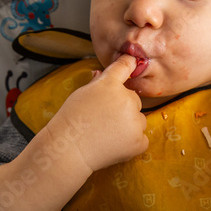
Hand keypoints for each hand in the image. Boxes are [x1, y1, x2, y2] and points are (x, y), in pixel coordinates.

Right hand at [47, 54, 148, 173]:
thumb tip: (100, 73)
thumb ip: (96, 83)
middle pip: (134, 99)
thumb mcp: (81, 94)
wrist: (68, 149)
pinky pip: (142, 138)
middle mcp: (127, 99)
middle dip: (124, 107)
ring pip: (139, 120)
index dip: (129, 63)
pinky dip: (132, 142)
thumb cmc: (70, 121)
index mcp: (110, 84)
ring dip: (129, 125)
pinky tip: (115, 143)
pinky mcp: (139, 141)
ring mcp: (135, 121)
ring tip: (107, 133)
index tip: (132, 62)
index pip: (125, 66)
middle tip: (105, 119)